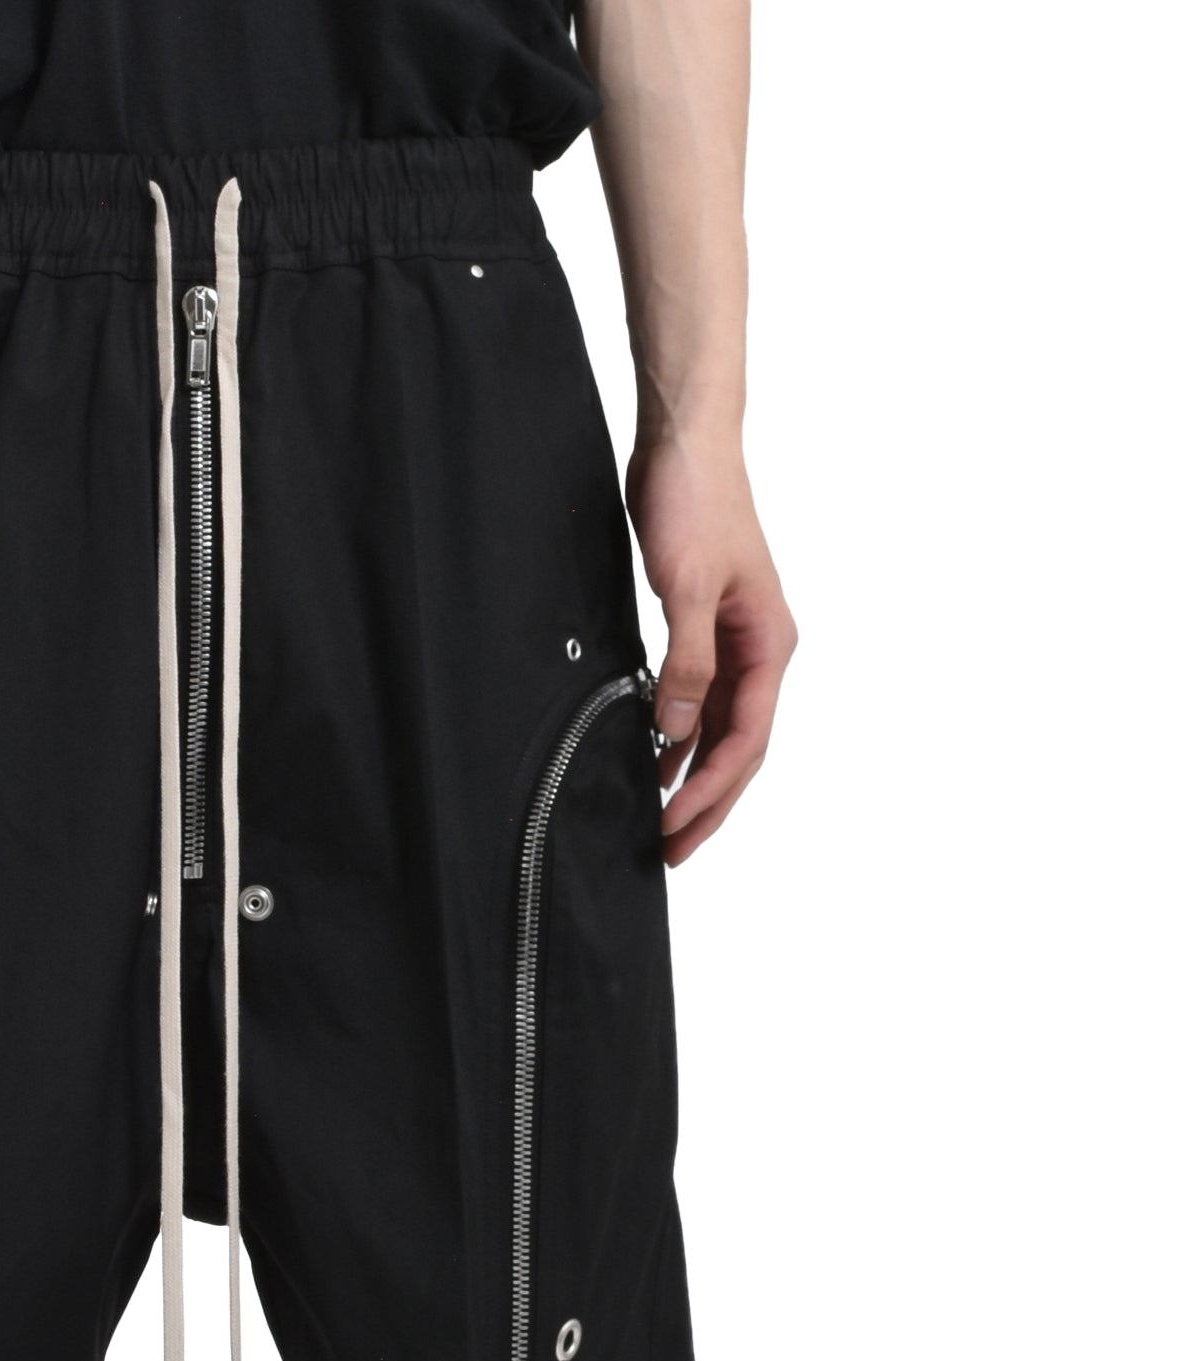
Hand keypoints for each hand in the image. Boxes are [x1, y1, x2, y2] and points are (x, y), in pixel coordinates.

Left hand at [625, 434, 795, 866]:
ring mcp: (735, 642)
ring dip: (695, 778)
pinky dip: (681, 738)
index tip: (673, 826)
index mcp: (770, 643)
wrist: (684, 440)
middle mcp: (760, 649)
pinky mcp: (705, 630)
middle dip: (709, 804)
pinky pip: (700, 701)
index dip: (711, 791)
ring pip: (721, 731)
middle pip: (742, 748)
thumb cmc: (695, 498)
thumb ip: (686, 661)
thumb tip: (678, 728)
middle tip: (672, 853)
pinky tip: (656, 763)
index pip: (747, 738)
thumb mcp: (686, 586)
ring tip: (663, 826)